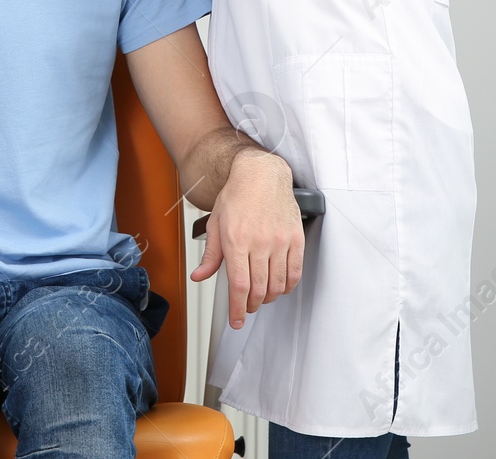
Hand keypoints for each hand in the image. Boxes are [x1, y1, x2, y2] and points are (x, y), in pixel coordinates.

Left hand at [190, 152, 303, 328]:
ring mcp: (280, 241)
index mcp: (236, 240)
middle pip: (258, 289)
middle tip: (246, 308)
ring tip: (261, 296)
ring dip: (268, 297)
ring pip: (277, 284)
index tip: (236, 321)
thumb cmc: (237, 196)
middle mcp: (260, 242)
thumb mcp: (216, 224)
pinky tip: (279, 286)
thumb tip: (199, 276)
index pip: (239, 286)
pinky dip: (287, 286)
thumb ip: (211, 255)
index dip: (238, 309)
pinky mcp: (296, 238)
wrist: (261, 174)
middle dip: (251, 305)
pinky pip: (294, 272)